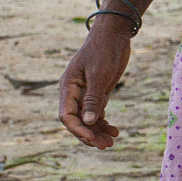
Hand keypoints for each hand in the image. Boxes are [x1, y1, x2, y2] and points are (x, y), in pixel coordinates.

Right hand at [58, 16, 131, 148]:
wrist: (114, 35)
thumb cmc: (104, 50)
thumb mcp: (99, 74)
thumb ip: (93, 98)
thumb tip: (87, 122)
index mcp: (68, 87)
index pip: (67, 116)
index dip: (77, 130)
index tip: (91, 140)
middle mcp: (74, 93)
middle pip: (77, 121)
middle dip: (89, 135)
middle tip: (105, 146)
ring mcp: (86, 94)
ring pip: (88, 120)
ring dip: (97, 132)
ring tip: (111, 142)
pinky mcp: (97, 93)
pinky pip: (97, 113)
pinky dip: (104, 123)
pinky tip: (114, 131)